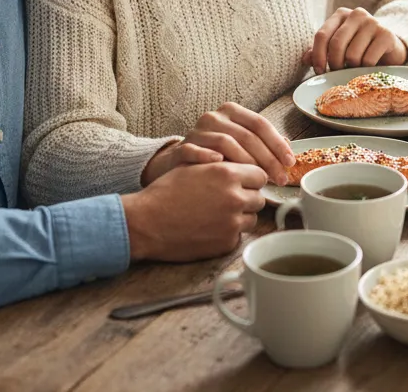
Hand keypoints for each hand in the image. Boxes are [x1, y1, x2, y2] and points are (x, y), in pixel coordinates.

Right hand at [122, 161, 267, 261]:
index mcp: (228, 174)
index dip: (251, 179)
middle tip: (228, 199)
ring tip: (218, 214)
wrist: (146, 222)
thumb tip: (242, 164)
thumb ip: (223, 163)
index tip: (243, 182)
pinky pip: (238, 236)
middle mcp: (235, 198)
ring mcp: (232, 223)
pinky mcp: (226, 243)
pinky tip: (210, 228)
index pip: (260, 175)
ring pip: (252, 218)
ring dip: (241, 216)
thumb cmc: (166, 192)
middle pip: (259, 197)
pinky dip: (229, 233)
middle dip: (247, 197)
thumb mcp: (195, 166)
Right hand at [144, 102, 294, 186]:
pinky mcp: (181, 148)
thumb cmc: (212, 158)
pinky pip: (195, 150)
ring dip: (246, 163)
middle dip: (268, 159)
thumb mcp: (237, 144)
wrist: (174, 168)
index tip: (290, 162)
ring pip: (226, 142)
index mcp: (230, 112)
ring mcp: (196, 132)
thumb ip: (260, 142)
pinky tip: (222, 167)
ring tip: (260, 182)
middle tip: (281, 179)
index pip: (259, 124)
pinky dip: (209, 157)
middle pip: (247, 135)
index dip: (277, 143)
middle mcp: (213, 117)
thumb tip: (288, 145)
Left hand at [303, 7, 407, 73]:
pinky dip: (365, 68)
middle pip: (336, 44)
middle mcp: (357, 14)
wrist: (390, 48)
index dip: (318, 56)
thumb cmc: (359, 48)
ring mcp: (373, 22)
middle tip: (337, 73)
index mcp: (341, 14)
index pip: (322, 35)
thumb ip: (320, 51)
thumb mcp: (338, 48)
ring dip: (352, 68)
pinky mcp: (386, 35)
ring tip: (355, 68)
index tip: (319, 71)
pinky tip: (368, 67)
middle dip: (334, 64)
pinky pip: (368, 59)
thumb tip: (305, 59)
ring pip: (352, 55)